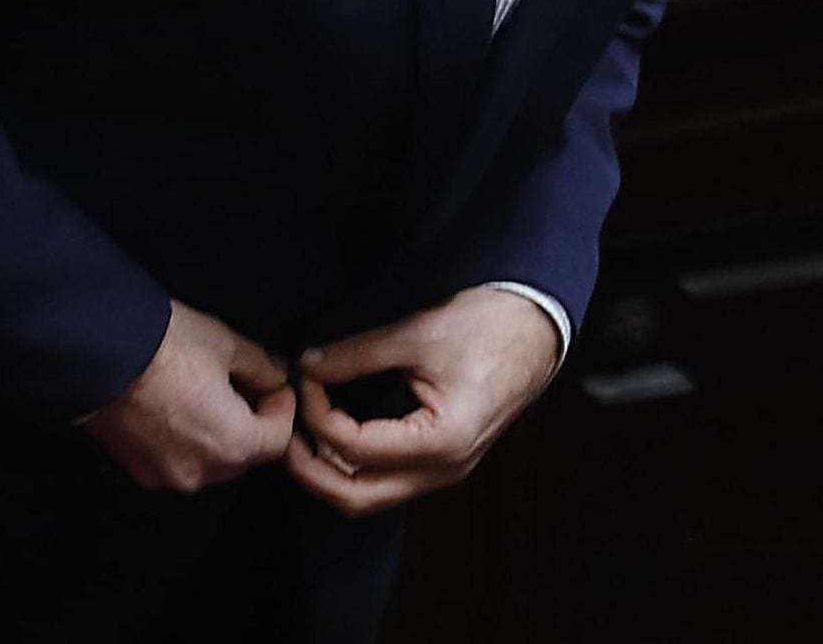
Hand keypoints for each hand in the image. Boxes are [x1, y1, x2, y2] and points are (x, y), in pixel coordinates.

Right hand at [80, 299, 295, 490]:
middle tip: (247, 387)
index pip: (278, 441)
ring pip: (210, 461)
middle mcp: (200, 471)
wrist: (97, 354)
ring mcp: (165, 475)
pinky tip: (180, 407)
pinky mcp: (136, 469)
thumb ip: (262, 368)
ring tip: (211, 395)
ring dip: (219, 435)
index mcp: (232, 444)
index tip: (277, 384)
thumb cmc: (166, 347)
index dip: (283, 409)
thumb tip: (275, 378)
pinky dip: (186, 440)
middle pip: (244, 456)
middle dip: (252, 423)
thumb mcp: (227, 345)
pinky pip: (176, 459)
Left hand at [285, 287, 561, 516]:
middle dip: (310, 470)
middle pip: (356, 497)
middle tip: (285, 433)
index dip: (316, 414)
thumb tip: (308, 365)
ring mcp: (447, 470)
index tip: (305, 379)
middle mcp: (445, 468)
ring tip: (304, 434)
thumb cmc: (490, 326)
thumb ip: (356, 354)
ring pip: (370, 497)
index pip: (354, 447)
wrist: (537, 327)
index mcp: (442, 439)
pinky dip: (354, 467)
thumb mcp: (417, 333)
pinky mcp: (444, 461)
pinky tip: (336, 436)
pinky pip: (388, 482)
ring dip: (329, 473)